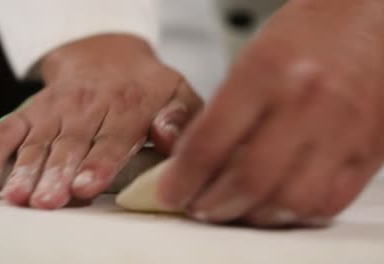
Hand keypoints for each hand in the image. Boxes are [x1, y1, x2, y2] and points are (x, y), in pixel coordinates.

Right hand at [0, 34, 201, 208]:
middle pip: (70, 144)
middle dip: (57, 174)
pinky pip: (6, 131)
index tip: (85, 186)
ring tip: (16, 197)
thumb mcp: (177, 94)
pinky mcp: (31, 110)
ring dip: (24, 170)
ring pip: (37, 141)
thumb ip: (179, 119)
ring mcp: (55, 108)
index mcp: (128, 107)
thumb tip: (168, 138)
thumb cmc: (146, 87)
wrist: (107, 55)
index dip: (98, 164)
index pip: (112, 139)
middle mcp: (88, 107)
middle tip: (47, 201)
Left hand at [159, 0, 383, 225]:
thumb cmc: (308, 32)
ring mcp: (343, 129)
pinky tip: (275, 206)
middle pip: (249, 180)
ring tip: (235, 209)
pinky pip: (328, 202)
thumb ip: (223, 111)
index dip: (183, 179)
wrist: (370, 16)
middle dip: (213, 206)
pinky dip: (294, 214)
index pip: (210, 143)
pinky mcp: (370, 150)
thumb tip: (194, 159)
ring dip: (253, 216)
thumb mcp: (250, 57)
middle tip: (199, 207)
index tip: (172, 193)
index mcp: (266, 72)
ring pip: (290, 201)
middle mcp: (306, 102)